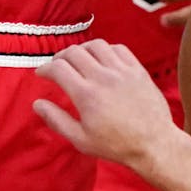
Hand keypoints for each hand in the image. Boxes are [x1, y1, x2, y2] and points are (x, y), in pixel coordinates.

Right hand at [34, 39, 177, 167]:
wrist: (153, 143)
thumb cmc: (116, 145)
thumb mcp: (81, 140)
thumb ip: (57, 120)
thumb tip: (37, 104)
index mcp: (86, 95)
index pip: (58, 68)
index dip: (45, 68)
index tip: (41, 73)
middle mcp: (103, 77)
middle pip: (74, 52)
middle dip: (60, 57)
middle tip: (57, 66)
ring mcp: (122, 71)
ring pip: (96, 45)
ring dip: (82, 49)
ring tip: (78, 59)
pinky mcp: (138, 69)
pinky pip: (119, 48)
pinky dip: (106, 49)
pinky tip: (103, 59)